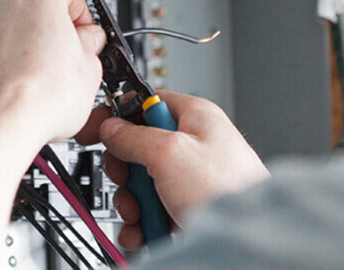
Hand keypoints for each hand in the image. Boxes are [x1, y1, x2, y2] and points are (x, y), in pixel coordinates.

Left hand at [0, 0, 104, 170]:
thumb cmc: (38, 97)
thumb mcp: (90, 67)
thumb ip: (91, 43)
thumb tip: (88, 42)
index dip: (83, 18)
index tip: (87, 37)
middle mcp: (1, 1)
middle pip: (37, 6)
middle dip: (53, 30)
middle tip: (67, 58)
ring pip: (10, 28)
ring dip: (26, 46)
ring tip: (42, 78)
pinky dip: (2, 63)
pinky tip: (18, 87)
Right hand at [77, 90, 269, 249]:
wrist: (248, 239)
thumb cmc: (227, 189)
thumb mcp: (170, 153)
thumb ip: (134, 136)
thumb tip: (111, 127)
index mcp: (194, 117)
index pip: (147, 103)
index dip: (119, 116)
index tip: (96, 130)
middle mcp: (194, 145)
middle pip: (139, 148)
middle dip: (126, 172)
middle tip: (128, 181)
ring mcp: (191, 180)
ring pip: (143, 184)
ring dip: (133, 203)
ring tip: (141, 215)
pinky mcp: (188, 209)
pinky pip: (153, 211)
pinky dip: (143, 224)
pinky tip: (144, 233)